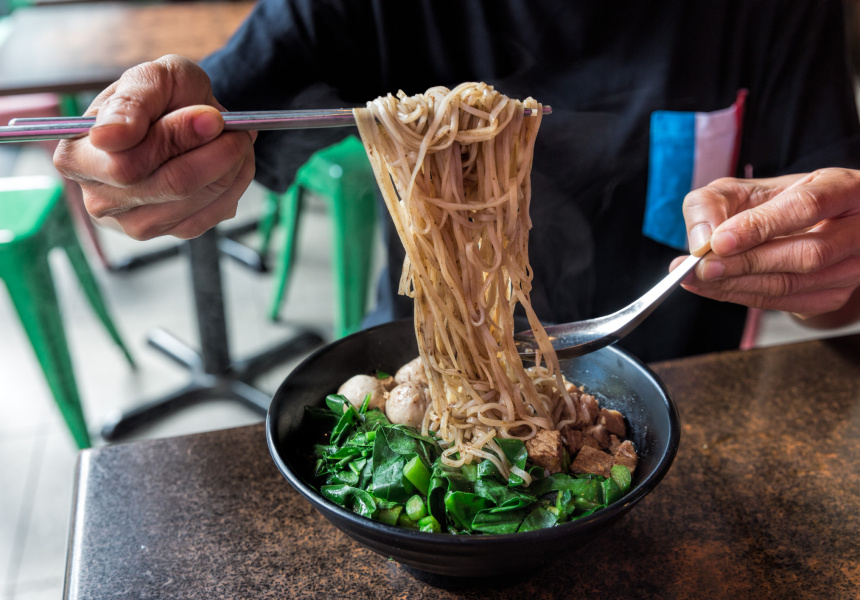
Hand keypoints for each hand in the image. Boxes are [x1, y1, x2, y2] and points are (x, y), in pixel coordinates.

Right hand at [53, 54, 256, 239]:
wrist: (188, 115)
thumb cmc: (163, 96)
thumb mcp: (150, 78)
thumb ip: (130, 103)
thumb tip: (108, 137)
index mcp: (76, 157)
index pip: (128, 164)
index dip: (177, 136)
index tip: (210, 116)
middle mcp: (99, 198)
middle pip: (171, 184)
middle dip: (216, 151)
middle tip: (233, 127)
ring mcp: (135, 222)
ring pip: (197, 199)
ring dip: (230, 166)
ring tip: (233, 140)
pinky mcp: (172, 232)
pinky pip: (213, 213)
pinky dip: (234, 184)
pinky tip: (231, 163)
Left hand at [675, 168, 859, 326]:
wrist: (802, 227)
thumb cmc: (772, 202)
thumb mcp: (742, 189)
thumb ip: (714, 203)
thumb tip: (702, 239)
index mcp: (844, 188)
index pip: (807, 206)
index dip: (762, 225)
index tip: (719, 241)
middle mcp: (859, 229)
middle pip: (807, 253)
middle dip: (746, 263)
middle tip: (701, 267)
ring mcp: (853, 267)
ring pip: (795, 284)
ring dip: (738, 285)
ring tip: (695, 279)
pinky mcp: (834, 295)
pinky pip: (785, 302)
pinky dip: (742, 296)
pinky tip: (712, 288)